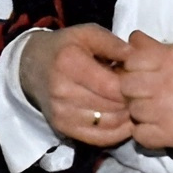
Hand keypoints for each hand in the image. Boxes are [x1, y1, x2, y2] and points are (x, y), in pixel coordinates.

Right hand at [20, 24, 132, 145]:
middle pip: (111, 106)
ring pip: (108, 124)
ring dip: (126, 117)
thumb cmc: (65, 47)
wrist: (32, 66)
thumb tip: (136, 58)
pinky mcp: (62, 128)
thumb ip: (112, 43)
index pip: (111, 86)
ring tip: (131, 104)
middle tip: (140, 94)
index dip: (132, 86)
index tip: (140, 80)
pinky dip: (117, 132)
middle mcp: (62, 91)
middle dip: (131, 102)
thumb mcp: (87, 34)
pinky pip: (99, 138)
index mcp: (69, 63)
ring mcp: (61, 113)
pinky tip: (124, 120)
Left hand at [119, 33, 172, 155]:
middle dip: (133, 91)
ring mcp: (166, 109)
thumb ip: (158, 49)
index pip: (131, 59)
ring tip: (158, 113)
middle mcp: (166, 81)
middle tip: (147, 96)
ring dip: (141, 113)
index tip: (141, 75)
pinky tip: (159, 128)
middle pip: (126, 86)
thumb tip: (132, 38)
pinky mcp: (170, 133)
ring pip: (132, 110)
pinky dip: (146, 134)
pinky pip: (139, 134)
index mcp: (172, 58)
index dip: (133, 68)